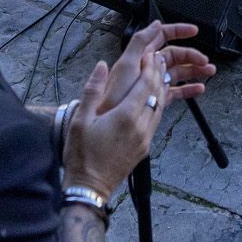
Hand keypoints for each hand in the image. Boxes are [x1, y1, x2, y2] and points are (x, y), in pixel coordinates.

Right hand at [63, 21, 214, 197]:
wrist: (89, 188)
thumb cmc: (81, 155)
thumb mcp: (80, 120)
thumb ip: (92, 90)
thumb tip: (102, 66)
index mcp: (125, 116)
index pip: (146, 84)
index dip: (150, 66)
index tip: (150, 53)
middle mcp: (141, 126)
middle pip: (157, 93)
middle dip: (158, 73)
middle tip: (158, 57)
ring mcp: (145, 138)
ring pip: (160, 106)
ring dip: (161, 87)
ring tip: (160, 73)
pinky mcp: (145, 147)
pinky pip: (157, 119)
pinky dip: (158, 104)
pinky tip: (154, 98)